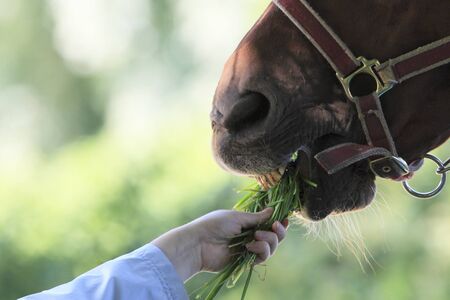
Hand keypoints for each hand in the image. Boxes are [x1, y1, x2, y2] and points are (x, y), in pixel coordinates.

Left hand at [151, 208, 287, 280]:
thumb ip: (257, 218)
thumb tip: (273, 210)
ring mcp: (249, 248)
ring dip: (268, 241)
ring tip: (254, 238)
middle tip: (274, 226)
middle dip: (278, 231)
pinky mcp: (246, 261)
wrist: (199, 244)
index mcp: (247, 222)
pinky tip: (250, 246)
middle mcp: (250, 235)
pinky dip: (260, 251)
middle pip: (275, 236)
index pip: (268, 223)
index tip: (284, 219)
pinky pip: (262, 257)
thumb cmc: (215, 225)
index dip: (279, 222)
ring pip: (271, 247)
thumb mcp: (237, 217)